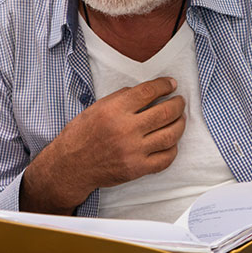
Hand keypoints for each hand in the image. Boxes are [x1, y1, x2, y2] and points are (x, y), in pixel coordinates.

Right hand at [22, 77, 185, 213]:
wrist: (71, 166)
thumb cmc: (81, 135)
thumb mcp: (95, 108)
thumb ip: (120, 99)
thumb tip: (145, 93)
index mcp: (113, 111)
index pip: (148, 92)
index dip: (164, 85)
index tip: (171, 84)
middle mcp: (125, 130)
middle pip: (165, 112)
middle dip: (178, 104)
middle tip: (180, 101)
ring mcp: (133, 151)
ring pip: (170, 135)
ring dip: (180, 124)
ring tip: (180, 119)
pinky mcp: (137, 169)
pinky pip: (166, 158)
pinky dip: (173, 148)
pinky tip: (171, 142)